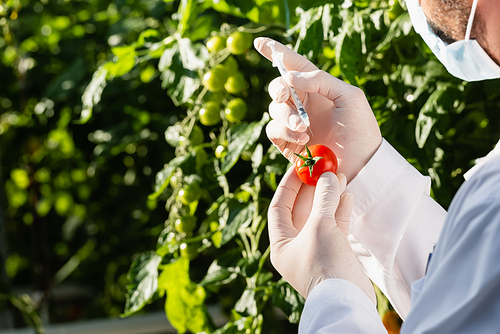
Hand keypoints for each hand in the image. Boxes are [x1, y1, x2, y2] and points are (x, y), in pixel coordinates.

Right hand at [254, 37, 381, 182]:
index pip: (293, 65)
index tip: (259, 42)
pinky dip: (284, 132)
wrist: (360, 164)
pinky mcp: (287, 143)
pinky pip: (273, 130)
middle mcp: (302, 102)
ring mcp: (293, 123)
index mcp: (317, 87)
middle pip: (277, 87)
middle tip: (285, 96)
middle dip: (279, 90)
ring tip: (305, 128)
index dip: (275, 52)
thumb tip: (289, 76)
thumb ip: (320, 80)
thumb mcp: (349, 97)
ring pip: (273, 109)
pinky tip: (302, 139)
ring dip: (287, 116)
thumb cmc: (360, 129)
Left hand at [268, 167, 375, 302]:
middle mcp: (295, 247)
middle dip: (313, 189)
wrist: (348, 299)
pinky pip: (335, 226)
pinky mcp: (334, 253)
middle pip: (301, 210)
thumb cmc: (324, 264)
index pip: (279, 207)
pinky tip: (347, 195)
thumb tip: (328, 176)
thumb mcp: (320, 226)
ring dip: (329, 197)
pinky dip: (340, 211)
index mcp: (281, 243)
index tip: (299, 167)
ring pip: (320, 216)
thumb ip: (323, 199)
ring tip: (340, 177)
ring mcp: (315, 250)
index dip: (288, 186)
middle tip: (323, 169)